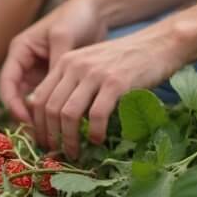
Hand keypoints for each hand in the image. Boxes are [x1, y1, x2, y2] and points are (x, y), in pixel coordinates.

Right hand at [0, 0, 106, 124]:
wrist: (95, 10)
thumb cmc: (75, 17)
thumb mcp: (63, 37)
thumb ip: (56, 63)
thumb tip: (53, 94)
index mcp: (20, 50)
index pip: (7, 82)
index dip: (13, 104)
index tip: (26, 121)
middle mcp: (25, 62)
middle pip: (17, 96)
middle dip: (26, 116)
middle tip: (40, 135)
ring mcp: (39, 71)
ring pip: (32, 100)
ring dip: (40, 117)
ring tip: (51, 135)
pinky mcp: (54, 78)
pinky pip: (49, 98)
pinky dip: (54, 111)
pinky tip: (64, 124)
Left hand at [26, 23, 184, 157]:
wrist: (158, 43)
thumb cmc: (126, 59)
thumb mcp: (91, 64)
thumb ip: (72, 82)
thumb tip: (55, 116)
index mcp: (65, 62)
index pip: (39, 97)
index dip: (37, 124)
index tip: (43, 141)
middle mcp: (75, 66)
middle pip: (50, 108)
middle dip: (50, 136)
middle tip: (56, 152)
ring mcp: (95, 74)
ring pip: (68, 114)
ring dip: (69, 139)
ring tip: (75, 153)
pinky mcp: (116, 83)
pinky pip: (96, 115)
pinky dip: (94, 132)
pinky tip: (97, 140)